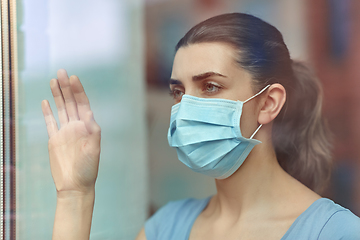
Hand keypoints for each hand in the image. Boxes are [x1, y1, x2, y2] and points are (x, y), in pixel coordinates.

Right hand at [42, 69, 100, 195]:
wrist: (75, 185)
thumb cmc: (88, 169)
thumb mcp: (94, 150)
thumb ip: (92, 133)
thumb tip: (89, 115)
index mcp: (87, 127)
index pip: (82, 104)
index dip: (78, 91)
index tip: (73, 78)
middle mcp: (76, 127)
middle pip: (71, 102)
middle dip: (66, 87)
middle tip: (61, 71)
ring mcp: (65, 132)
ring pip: (61, 109)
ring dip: (57, 95)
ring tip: (53, 81)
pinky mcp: (55, 140)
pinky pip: (51, 123)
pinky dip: (48, 112)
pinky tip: (45, 102)